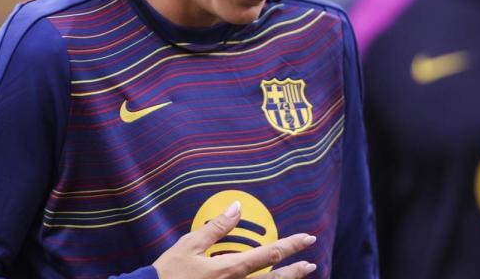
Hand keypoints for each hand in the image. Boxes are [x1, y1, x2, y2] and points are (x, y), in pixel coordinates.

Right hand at [152, 201, 317, 278]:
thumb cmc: (168, 274)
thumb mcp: (189, 246)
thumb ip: (216, 227)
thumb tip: (236, 207)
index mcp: (229, 269)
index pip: (269, 254)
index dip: (291, 245)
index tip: (308, 238)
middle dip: (295, 271)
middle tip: (311, 263)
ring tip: (298, 275)